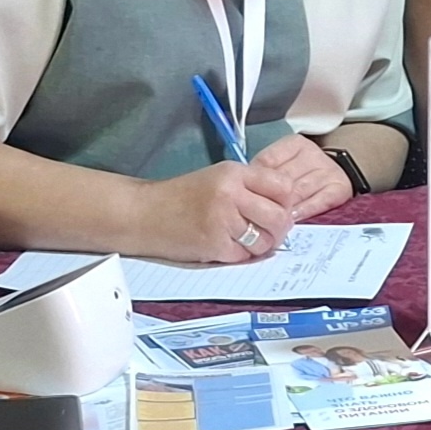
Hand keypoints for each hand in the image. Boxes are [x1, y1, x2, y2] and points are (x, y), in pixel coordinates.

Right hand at [137, 164, 296, 264]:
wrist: (142, 212)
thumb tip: (287, 205)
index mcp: (235, 173)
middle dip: (279, 229)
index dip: (286, 202)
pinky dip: (239, 255)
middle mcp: (231, 194)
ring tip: (243, 238)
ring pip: (265, 241)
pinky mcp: (214, 245)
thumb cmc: (182, 196)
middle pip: (279, 217)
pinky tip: (225, 245)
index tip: (278, 208)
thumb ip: (252, 186)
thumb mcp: (219, 178)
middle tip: (268, 231)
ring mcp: (222, 220)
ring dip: (259, 245)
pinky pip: (244, 256)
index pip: (284, 187)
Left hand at [252, 133, 355, 221]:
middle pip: (283, 178)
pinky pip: (319, 201)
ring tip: (271, 221)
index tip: (246, 195)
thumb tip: (244, 189)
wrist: (343, 172)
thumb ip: (266, 172)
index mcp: (295, 144)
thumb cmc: (303, 172)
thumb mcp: (284, 163)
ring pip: (299, 191)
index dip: (255, 181)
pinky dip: (305, 211)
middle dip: (268, 198)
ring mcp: (328, 171)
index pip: (267, 160)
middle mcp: (313, 155)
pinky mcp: (340, 188)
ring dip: (284, 208)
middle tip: (255, 213)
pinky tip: (293, 218)